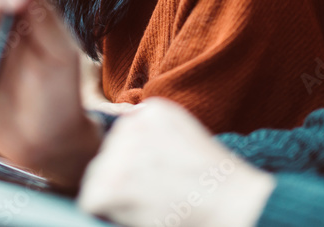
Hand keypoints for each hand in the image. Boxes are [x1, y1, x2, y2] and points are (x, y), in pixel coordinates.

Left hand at [79, 99, 275, 226]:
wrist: (231, 203)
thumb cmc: (213, 179)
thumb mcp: (185, 133)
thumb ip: (152, 128)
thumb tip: (117, 139)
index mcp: (151, 111)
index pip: (121, 137)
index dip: (135, 163)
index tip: (160, 175)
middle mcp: (132, 125)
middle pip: (106, 157)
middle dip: (122, 178)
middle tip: (156, 193)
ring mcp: (121, 154)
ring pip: (97, 178)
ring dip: (115, 195)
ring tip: (150, 202)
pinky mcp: (113, 185)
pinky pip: (91, 201)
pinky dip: (109, 212)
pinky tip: (139, 212)